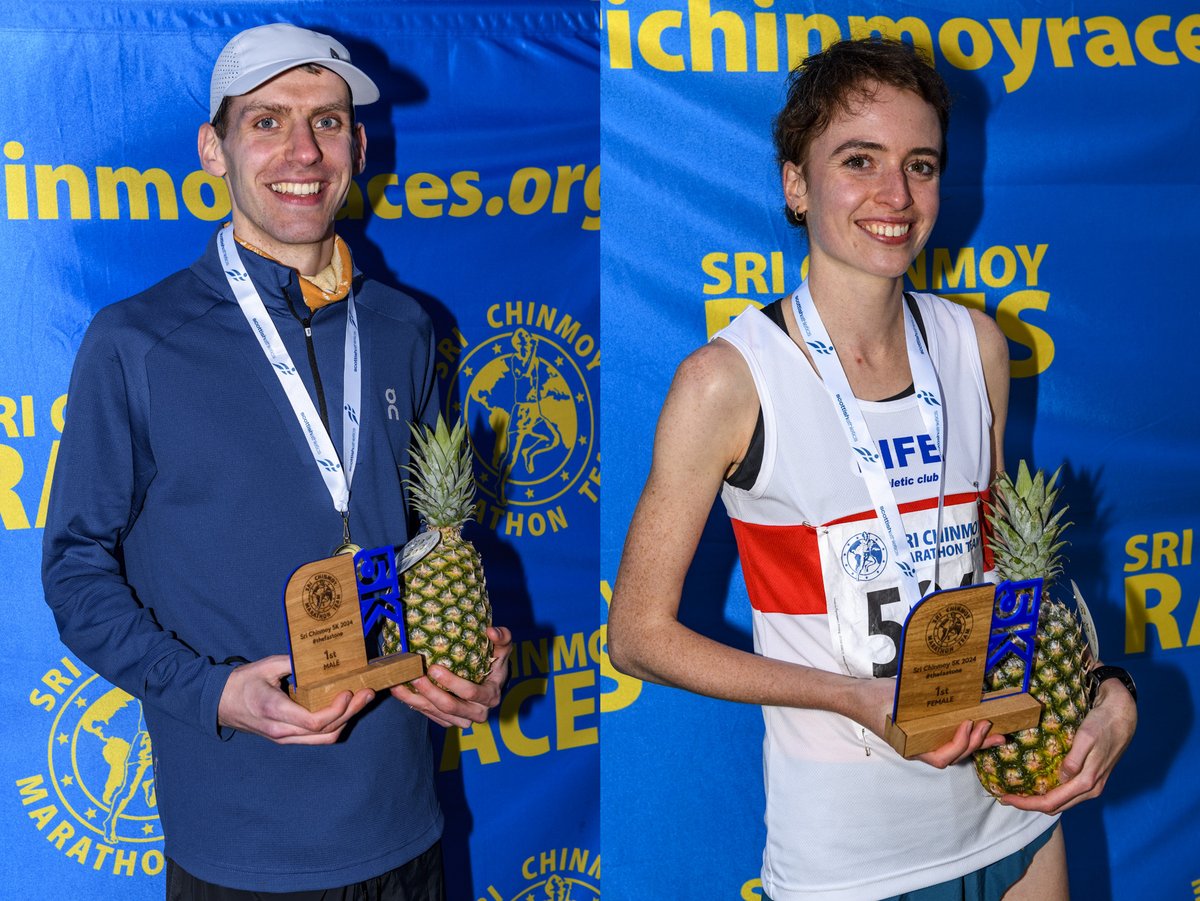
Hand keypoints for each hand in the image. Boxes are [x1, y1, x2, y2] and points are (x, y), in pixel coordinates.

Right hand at [217, 654, 374, 744]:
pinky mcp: (286, 738)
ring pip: (323, 739)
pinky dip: (334, 725)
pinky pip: (315, 738)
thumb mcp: (267, 666)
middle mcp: (281, 730)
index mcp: (274, 711)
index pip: (313, 722)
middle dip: (350, 713)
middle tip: (367, 693)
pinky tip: (345, 709)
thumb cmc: (242, 682)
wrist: (218, 703)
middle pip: (324, 732)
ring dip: (345, 721)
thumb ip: (294, 662)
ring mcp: (284, 738)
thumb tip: (322, 656)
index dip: (336, 710)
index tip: (348, 692)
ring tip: (362, 701)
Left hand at [390, 626, 512, 728]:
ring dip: (415, 700)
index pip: (471, 693)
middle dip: (430, 692)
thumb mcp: (503, 650)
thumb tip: (491, 631)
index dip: (452, 682)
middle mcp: (477, 712)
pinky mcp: (448, 721)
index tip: (434, 667)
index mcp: (490, 696)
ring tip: (398, 684)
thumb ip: (502, 638)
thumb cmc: (495, 663)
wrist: (490, 683)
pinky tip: (400, 691)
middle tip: (414, 675)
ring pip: (435, 713)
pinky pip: (429, 715)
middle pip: (450, 707)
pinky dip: (413, 704)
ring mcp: (461, 719)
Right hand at [853, 677, 1002, 767]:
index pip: (942, 758)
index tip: (967, 724)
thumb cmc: (874, 700)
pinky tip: (975, 725)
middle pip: (953, 755)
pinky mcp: (923, 731)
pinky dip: (963, 733)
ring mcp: (921, 741)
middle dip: (974, 743)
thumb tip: (953, 696)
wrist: (856, 695)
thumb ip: (922, 702)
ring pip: (953, 748)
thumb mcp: (898, 700)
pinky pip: (946, 737)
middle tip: (988, 725)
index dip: (959, 744)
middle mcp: (918, 748)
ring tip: (994, 732)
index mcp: (910, 747)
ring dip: (974, 741)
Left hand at [998, 678, 1136, 813]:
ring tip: (1018, 792)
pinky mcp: (1092, 778)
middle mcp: (1091, 789)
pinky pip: (1068, 793)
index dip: (1027, 803)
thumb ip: (1074, 760)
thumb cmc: (1102, 725)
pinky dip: (1051, 793)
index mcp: (1087, 782)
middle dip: (1029, 805)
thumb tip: (1061, 778)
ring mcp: (1093, 786)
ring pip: (1062, 802)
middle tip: (1006, 797)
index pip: (1051, 802)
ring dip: (1039, 801)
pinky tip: (1038, 784)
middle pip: (1055, 806)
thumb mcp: (1086, 738)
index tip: (1006, 798)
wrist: (1122, 716)